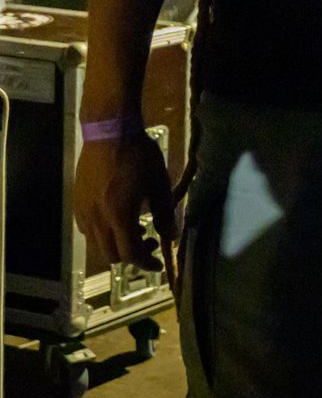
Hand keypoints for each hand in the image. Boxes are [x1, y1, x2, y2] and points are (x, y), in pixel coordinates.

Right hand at [74, 129, 177, 287]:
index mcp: (118, 216)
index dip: (145, 264)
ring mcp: (83, 212)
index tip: (158, 265)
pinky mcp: (76, 203)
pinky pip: (87, 230)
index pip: (130, 254)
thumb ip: (165, 213)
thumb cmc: (139, 156)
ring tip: (135, 228)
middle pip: (111, 254)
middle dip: (133, 255)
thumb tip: (171, 235)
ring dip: (117, 244)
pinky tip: (117, 218)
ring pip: (97, 244)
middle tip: (150, 242)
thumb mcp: (159, 184)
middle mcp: (96, 219)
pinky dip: (103, 233)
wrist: (109, 132)